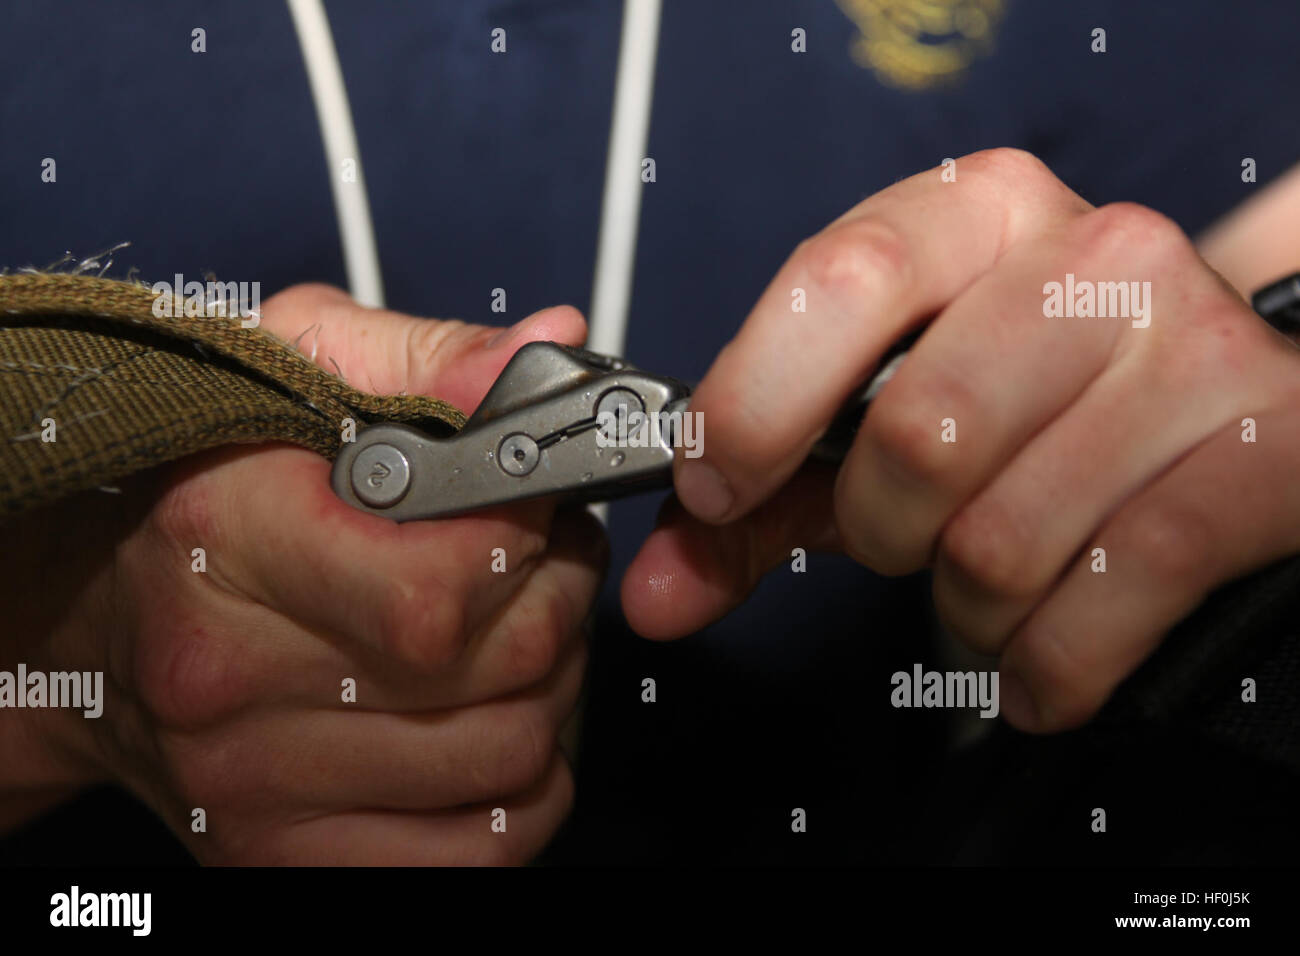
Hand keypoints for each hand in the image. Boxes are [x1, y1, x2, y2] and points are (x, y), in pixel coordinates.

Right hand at [0, 284, 604, 863]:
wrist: (86, 620)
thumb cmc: (199, 485)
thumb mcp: (290, 367)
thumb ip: (428, 357)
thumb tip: (549, 346)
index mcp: (224, 539)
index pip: (438, 590)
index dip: (528, 539)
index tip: (532, 506)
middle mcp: (229, 682)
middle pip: (502, 672)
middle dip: (560, 599)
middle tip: (538, 558)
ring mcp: (257, 787)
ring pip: (515, 757)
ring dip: (554, 686)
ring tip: (513, 632)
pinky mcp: (288, 856)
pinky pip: (487, 847)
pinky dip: (526, 783)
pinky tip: (488, 717)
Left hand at [622, 148, 1299, 731]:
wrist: (1223, 388)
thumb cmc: (1030, 395)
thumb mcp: (883, 411)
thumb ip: (764, 493)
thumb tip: (658, 590)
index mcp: (978, 213)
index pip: (840, 280)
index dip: (753, 401)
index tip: (716, 487)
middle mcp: (1093, 257)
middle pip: (913, 437)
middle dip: (878, 528)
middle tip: (901, 534)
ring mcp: (1192, 350)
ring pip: (996, 542)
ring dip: (963, 607)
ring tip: (988, 583)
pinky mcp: (1267, 457)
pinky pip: (1100, 606)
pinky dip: (1042, 665)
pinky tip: (1040, 653)